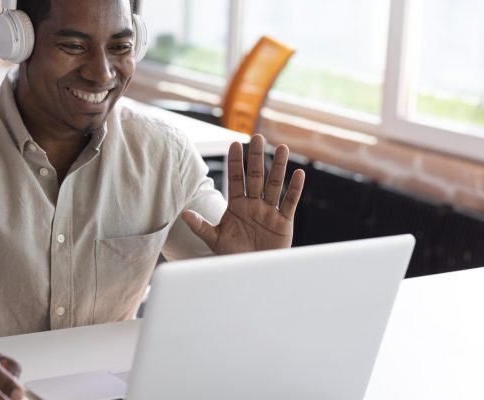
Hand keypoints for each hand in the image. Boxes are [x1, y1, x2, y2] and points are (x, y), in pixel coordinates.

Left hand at [182, 134, 304, 254]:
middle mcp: (253, 204)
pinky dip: (295, 189)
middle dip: (256, 157)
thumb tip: (183, 214)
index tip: (234, 144)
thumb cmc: (233, 256)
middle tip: (258, 137)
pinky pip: (290, 202)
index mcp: (236, 206)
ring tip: (282, 148)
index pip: (235, 179)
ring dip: (279, 167)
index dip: (235, 162)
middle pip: (256, 176)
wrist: (252, 272)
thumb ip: (201, 227)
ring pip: (275, 185)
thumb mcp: (215, 240)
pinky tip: (299, 173)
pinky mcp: (283, 222)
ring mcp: (269, 211)